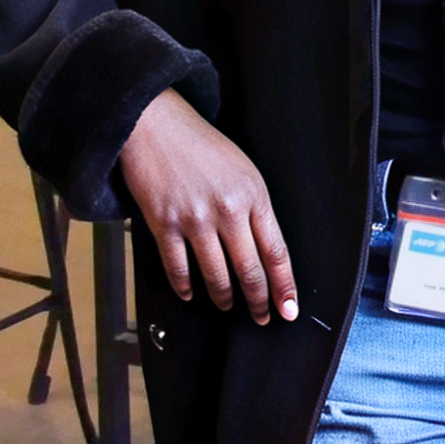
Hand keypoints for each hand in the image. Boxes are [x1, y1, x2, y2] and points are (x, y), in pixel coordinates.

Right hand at [118, 88, 298, 325]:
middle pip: (250, 270)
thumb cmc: (202, 146)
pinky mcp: (164, 224)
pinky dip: (186, 287)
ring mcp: (194, 219)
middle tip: (263, 318)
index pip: (276, 251)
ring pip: (217, 277)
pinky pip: (178, 269)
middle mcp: (228, 210)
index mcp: (254, 194)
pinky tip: (191, 293)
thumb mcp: (243, 170)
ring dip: (225, 298)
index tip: (289, 308)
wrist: (155, 125)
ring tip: (229, 306)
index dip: (284, 285)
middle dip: (259, 301)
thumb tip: (264, 251)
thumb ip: (255, 208)